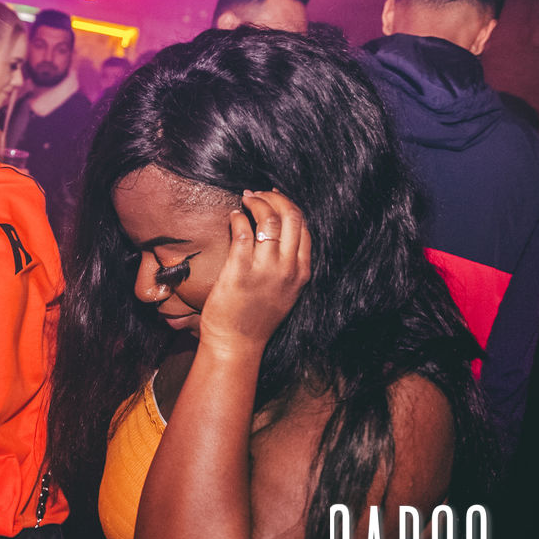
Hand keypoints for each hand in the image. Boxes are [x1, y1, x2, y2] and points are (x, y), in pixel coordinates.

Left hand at [198, 190, 310, 353]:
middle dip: (275, 198)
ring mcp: (265, 269)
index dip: (290, 206)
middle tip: (259, 194)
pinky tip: (233, 216)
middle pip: (291, 216)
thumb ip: (288, 265)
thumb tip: (279, 234)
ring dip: (256, 202)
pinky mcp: (240, 269)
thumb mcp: (285, 292)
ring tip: (245, 199)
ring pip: (269, 219)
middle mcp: (288, 268)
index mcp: (302, 272)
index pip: (304, 227)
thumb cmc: (256, 318)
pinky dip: (238, 217)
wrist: (237, 344)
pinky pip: (243, 230)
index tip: (276, 198)